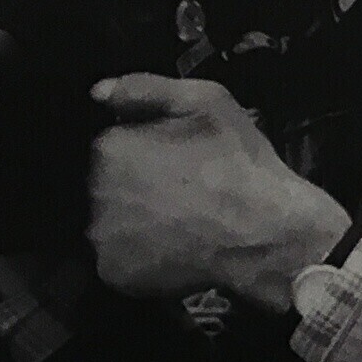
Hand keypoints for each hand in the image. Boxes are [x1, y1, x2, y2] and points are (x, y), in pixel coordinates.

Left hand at [86, 75, 349, 311]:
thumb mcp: (206, 101)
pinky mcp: (115, 273)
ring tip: (182, 223)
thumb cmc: (240, 164)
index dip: (147, 151)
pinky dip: (142, 256)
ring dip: (138, 221)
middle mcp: (94, 192)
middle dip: (138, 186)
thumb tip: (98, 92)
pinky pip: (121, 260)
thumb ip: (146, 88)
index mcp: (110, 147)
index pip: (113, 145)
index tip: (179, 161)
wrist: (267, 232)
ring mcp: (101, 237)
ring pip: (113, 222)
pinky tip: (175, 248)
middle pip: (109, 184)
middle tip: (184, 193)